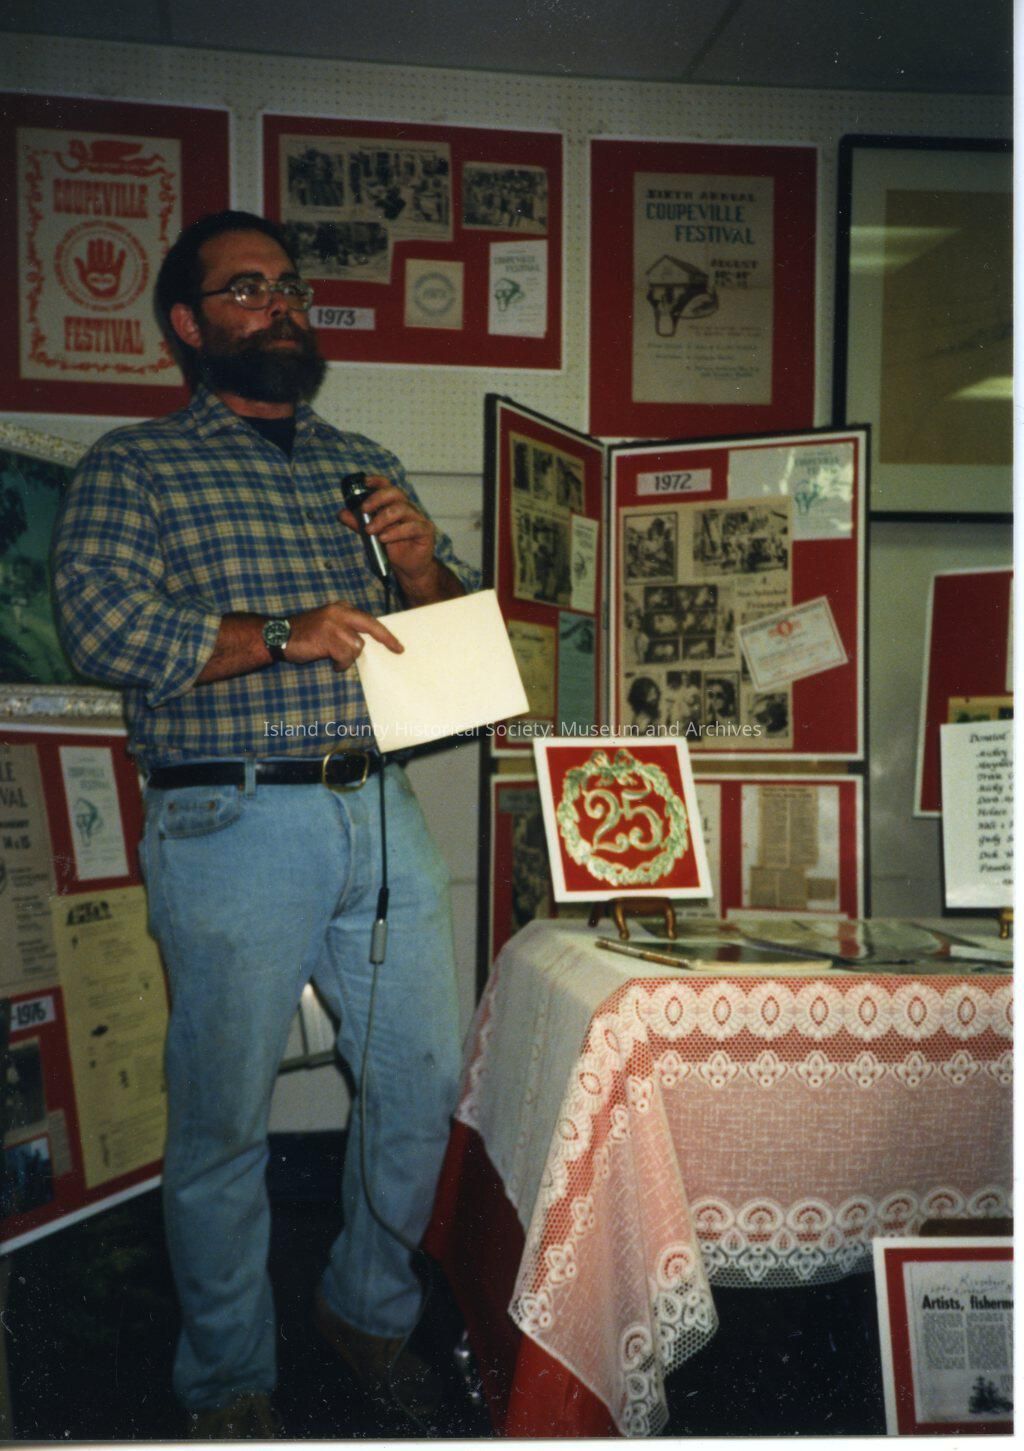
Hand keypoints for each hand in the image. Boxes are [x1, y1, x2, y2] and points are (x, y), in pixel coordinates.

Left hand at [73, 237, 125, 298]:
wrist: (104, 298)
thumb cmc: (92, 289)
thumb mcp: (84, 278)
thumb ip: (81, 268)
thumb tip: (76, 258)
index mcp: (92, 268)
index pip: (92, 256)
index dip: (91, 248)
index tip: (92, 241)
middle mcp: (101, 267)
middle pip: (100, 255)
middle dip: (100, 247)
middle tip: (100, 239)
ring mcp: (109, 270)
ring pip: (109, 257)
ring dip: (110, 250)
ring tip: (110, 242)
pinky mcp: (117, 274)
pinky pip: (120, 264)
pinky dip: (121, 258)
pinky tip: (122, 251)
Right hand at [288, 601, 402, 671]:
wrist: (278, 635)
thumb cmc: (304, 634)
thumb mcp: (328, 624)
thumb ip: (346, 629)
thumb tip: (365, 644)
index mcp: (341, 608)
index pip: (369, 619)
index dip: (384, 633)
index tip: (397, 645)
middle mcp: (339, 612)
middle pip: (371, 626)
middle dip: (386, 639)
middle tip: (397, 650)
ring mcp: (333, 624)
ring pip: (357, 646)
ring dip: (348, 657)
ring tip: (335, 658)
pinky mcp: (327, 638)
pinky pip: (345, 657)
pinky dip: (340, 664)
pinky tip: (331, 663)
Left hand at [339, 474, 436, 590]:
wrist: (409, 567)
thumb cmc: (393, 547)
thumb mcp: (372, 534)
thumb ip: (358, 523)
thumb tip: (341, 513)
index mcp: (394, 504)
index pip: (387, 486)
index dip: (377, 481)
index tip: (364, 482)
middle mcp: (407, 508)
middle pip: (395, 493)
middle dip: (377, 499)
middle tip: (364, 510)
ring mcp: (418, 518)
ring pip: (402, 509)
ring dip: (383, 518)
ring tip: (370, 530)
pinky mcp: (426, 531)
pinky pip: (412, 527)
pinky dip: (396, 532)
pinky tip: (384, 538)